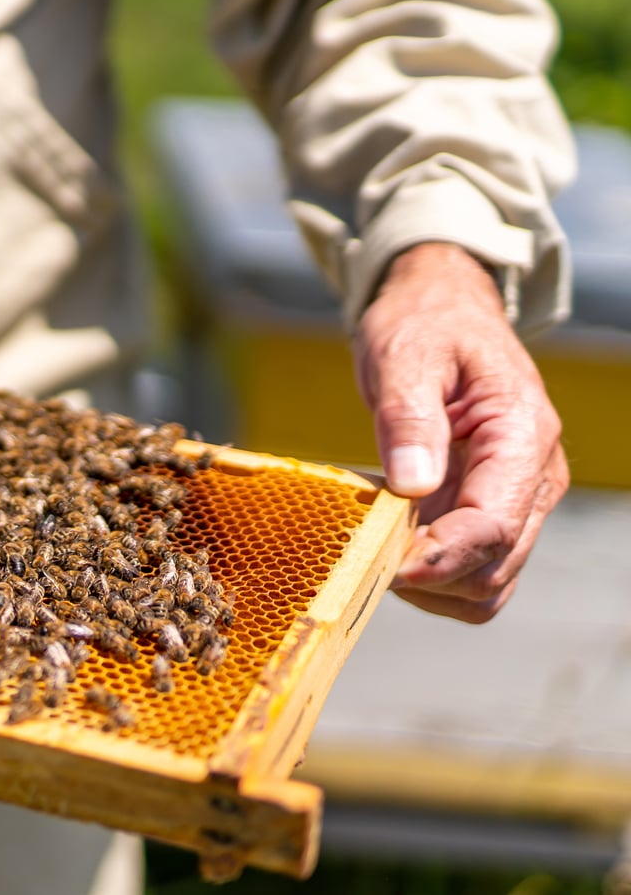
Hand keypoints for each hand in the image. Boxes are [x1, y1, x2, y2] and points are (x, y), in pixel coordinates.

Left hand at [355, 242, 566, 621]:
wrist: (443, 308)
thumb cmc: (426, 324)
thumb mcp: (406, 355)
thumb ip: (409, 419)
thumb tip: (411, 486)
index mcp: (521, 435)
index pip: (492, 525)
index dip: (437, 558)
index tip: (380, 565)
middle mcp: (534, 477)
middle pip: (493, 568)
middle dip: (429, 577)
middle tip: (361, 553)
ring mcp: (517, 498)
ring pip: (487, 583)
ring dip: (429, 585)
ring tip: (373, 543)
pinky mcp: (493, 508)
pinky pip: (472, 568)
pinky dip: (431, 573)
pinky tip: (388, 539)